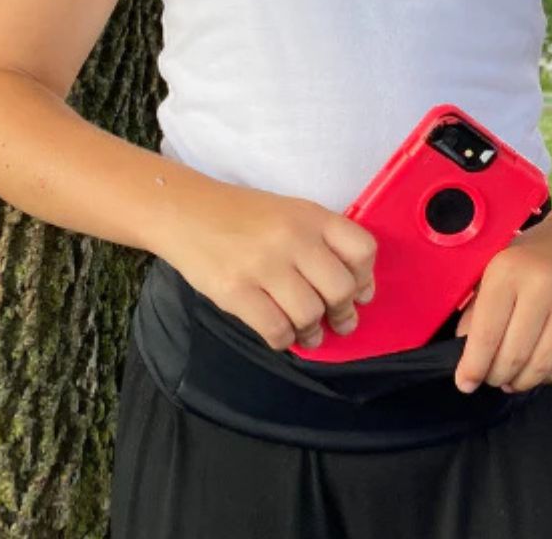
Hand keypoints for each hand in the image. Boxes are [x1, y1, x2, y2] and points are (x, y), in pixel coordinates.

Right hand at [159, 186, 376, 350]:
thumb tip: (357, 290)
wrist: (187, 212)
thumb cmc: (244, 215)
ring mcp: (263, 265)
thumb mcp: (291, 212)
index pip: (362, 249)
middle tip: (338, 320)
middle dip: (343, 312)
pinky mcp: (236, 292)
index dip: (365, 277)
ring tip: (308, 332)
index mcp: (311, 216)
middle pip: (340, 289)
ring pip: (310, 314)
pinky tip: (282, 333)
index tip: (358, 292)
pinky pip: (276, 330)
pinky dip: (285, 340)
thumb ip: (324, 241)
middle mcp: (293, 238)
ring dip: (313, 331)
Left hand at [453, 219, 551, 393]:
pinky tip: (535, 369)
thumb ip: (476, 310)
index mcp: (508, 269)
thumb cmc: (528, 258)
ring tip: (510, 380)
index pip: (486, 333)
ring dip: (521, 381)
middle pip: (514, 354)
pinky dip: (545, 375)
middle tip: (490, 378)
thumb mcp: (494, 270)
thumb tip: (466, 357)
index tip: (464, 383)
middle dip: (496, 376)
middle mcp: (543, 284)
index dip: (473, 365)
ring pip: (541, 365)